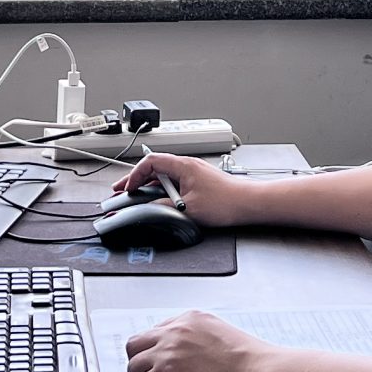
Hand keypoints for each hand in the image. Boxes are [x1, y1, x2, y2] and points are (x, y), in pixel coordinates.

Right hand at [108, 152, 254, 227]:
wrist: (248, 204)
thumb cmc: (226, 202)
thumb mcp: (188, 209)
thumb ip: (164, 207)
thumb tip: (148, 208)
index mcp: (183, 165)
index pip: (150, 161)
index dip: (135, 174)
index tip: (129, 188)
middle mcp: (187, 166)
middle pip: (155, 168)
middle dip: (137, 179)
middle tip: (123, 190)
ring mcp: (193, 173)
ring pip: (164, 176)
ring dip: (150, 185)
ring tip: (138, 196)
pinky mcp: (198, 182)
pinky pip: (175, 182)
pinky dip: (163, 190)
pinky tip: (160, 200)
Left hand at [124, 310, 277, 371]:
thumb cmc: (251, 362)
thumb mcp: (221, 333)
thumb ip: (198, 338)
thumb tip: (188, 355)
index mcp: (189, 319)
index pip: (155, 331)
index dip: (156, 350)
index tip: (162, 362)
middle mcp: (175, 331)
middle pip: (135, 344)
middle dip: (141, 361)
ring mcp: (168, 353)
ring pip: (133, 366)